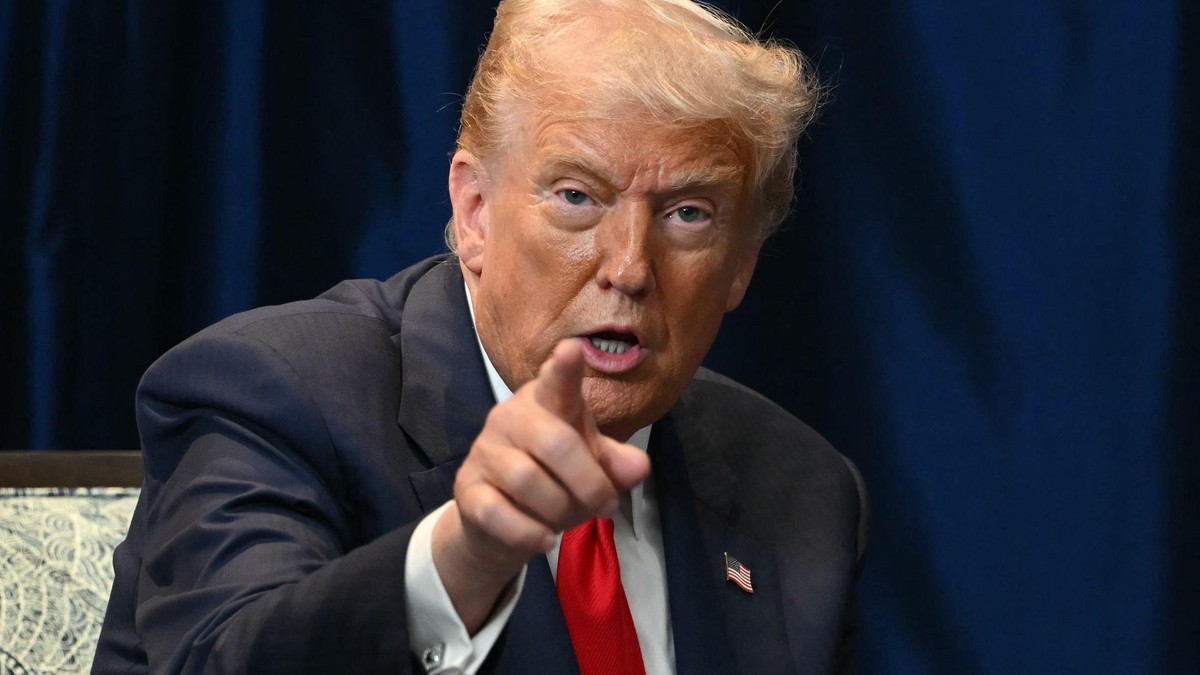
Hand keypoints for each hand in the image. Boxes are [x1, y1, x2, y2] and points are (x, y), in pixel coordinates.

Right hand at [430, 339, 650, 630]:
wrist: (501, 522)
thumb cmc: (555, 480)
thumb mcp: (592, 469)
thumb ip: (615, 465)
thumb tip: (638, 468)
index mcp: (547, 402)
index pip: (557, 381)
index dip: (565, 368)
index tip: (572, 350)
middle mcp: (511, 417)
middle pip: (557, 444)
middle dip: (590, 483)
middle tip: (607, 506)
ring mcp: (485, 451)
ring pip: (528, 481)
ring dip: (561, 510)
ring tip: (568, 520)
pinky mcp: (467, 489)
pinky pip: (499, 513)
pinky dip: (529, 533)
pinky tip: (544, 539)